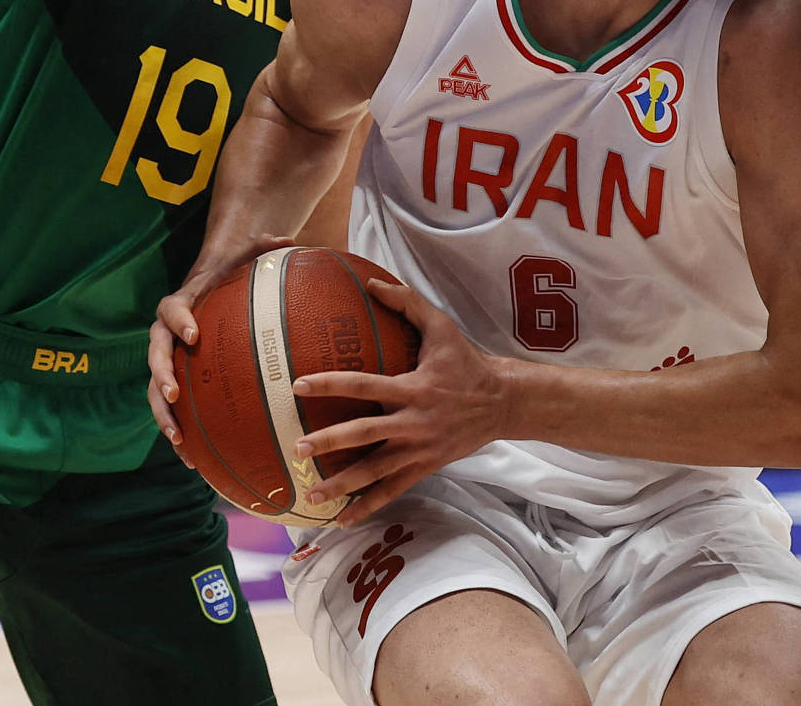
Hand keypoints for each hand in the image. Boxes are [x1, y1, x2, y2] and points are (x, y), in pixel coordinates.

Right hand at [146, 234, 297, 455]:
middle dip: (160, 376)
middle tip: (175, 395)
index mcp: (182, 303)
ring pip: (156, 391)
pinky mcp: (178, 382)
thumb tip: (289, 241)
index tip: (192, 335)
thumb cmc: (233, 272)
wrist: (214, 284)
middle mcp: (168, 334)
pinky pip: (173, 410)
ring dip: (164, 416)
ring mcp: (170, 361)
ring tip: (179, 442)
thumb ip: (264, 249)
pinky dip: (181, 434)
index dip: (179, 321)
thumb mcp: (248, 256)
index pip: (171, 309)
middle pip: (154, 356)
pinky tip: (195, 461)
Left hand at [290, 278, 510, 523]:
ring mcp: (419, 449)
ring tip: (313, 495)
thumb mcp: (442, 326)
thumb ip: (408, 303)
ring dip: (343, 484)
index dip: (331, 384)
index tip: (299, 385)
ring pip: (376, 471)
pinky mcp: (425, 467)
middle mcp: (414, 421)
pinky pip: (393, 490)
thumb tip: (372, 283)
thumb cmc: (467, 361)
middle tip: (297, 447)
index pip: (364, 385)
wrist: (503, 403)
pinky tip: (342, 519)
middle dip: (330, 442)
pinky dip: (367, 506)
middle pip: (366, 435)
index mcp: (413, 387)